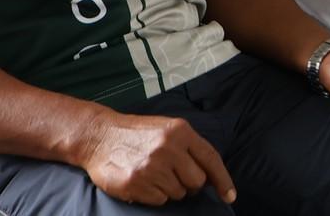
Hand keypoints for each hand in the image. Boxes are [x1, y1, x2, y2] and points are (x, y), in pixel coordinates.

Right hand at [78, 112, 235, 206]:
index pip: (211, 159)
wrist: (99, 136)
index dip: (223, 180)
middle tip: (174, 175)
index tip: (230, 196)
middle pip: (196, 181)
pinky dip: (154, 195)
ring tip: (154, 174)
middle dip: (189, 184)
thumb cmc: (137, 134)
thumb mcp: (167, 129)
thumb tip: (209, 175)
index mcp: (180, 131)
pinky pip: (160, 201)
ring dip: (170, 189)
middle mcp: (168, 148)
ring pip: (178, 193)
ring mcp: (152, 166)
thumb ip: (189, 147)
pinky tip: (144, 181)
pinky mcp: (137, 183)